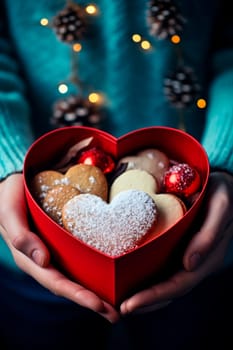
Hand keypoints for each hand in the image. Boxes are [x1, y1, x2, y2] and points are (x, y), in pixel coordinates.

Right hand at [0, 174, 119, 322]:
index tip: (98, 304)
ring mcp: (53, 253)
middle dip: (91, 302)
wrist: (14, 187)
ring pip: (74, 277)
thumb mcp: (10, 211)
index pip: (55, 282)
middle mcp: (43, 260)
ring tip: (116, 305)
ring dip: (94, 292)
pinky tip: (107, 276)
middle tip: (115, 314)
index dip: (76, 294)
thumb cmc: (9, 197)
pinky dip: (92, 272)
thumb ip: (20, 234)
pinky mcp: (61, 244)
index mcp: (29, 258)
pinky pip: (77, 260)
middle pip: (68, 286)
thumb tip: (42, 260)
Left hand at [120, 171, 232, 314]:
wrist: (224, 187)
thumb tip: (189, 264)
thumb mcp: (220, 207)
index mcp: (206, 258)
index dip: (154, 296)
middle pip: (169, 291)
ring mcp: (186, 257)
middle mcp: (195, 263)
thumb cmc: (223, 194)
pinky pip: (161, 267)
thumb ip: (209, 235)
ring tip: (118, 301)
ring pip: (164, 283)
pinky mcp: (178, 248)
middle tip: (118, 308)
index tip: (130, 304)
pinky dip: (146, 277)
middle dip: (144, 302)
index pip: (178, 284)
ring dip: (143, 295)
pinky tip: (128, 278)